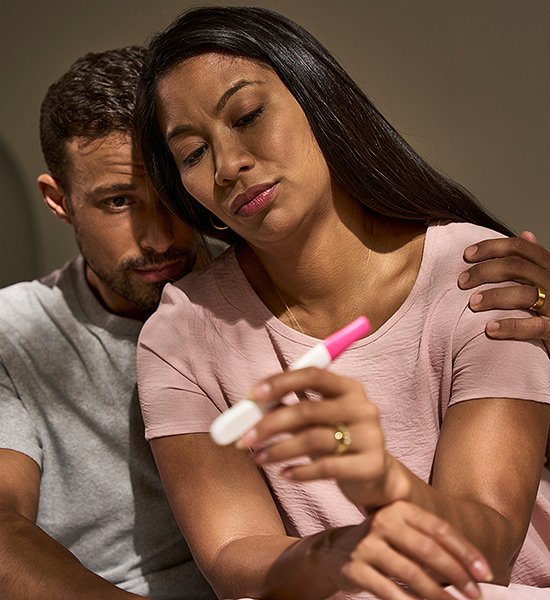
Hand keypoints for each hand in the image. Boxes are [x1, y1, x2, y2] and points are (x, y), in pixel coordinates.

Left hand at [238, 367, 408, 509]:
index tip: (252, 395)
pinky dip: (300, 471)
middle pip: (308, 409)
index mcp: (349, 387)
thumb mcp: (317, 420)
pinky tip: (284, 474)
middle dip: (270, 424)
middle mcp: (363, 407)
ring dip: (279, 450)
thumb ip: (290, 408)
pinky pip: (327, 468)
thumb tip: (249, 407)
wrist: (376, 476)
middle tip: (244, 439)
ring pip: (314, 440)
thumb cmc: (338, 440)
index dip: (281, 381)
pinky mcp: (371, 465)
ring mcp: (371, 436)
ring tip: (258, 459)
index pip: (313, 375)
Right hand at [339, 502, 491, 599]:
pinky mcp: (355, 568)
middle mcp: (383, 522)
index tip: (486, 574)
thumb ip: (432, 543)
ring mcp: (367, 545)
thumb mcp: (404, 533)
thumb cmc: (383, 543)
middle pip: (428, 550)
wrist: (336, 551)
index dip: (466, 551)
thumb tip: (474, 572)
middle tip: (476, 595)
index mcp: (400, 509)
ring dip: (439, 595)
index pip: (440, 529)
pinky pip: (389, 591)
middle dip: (457, 575)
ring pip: (411, 574)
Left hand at [459, 231, 549, 351]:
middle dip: (485, 271)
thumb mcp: (545, 280)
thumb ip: (534, 262)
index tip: (467, 254)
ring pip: (524, 294)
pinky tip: (489, 328)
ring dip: (493, 297)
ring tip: (472, 304)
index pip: (520, 247)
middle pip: (518, 267)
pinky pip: (534, 326)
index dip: (491, 247)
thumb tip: (526, 234)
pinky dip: (510, 326)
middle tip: (462, 281)